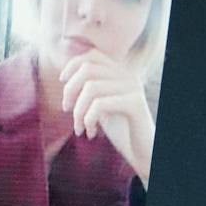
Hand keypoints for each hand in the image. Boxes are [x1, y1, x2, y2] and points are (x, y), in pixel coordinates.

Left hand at [57, 48, 153, 184]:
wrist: (143, 151)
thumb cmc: (121, 130)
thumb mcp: (101, 105)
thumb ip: (89, 90)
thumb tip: (65, 76)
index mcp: (120, 72)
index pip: (92, 55)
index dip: (73, 65)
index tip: (62, 81)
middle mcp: (128, 75)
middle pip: (87, 69)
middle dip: (70, 90)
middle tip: (67, 109)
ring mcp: (132, 88)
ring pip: (90, 88)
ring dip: (78, 111)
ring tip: (79, 128)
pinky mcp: (134, 103)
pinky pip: (100, 104)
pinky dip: (88, 120)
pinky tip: (91, 133)